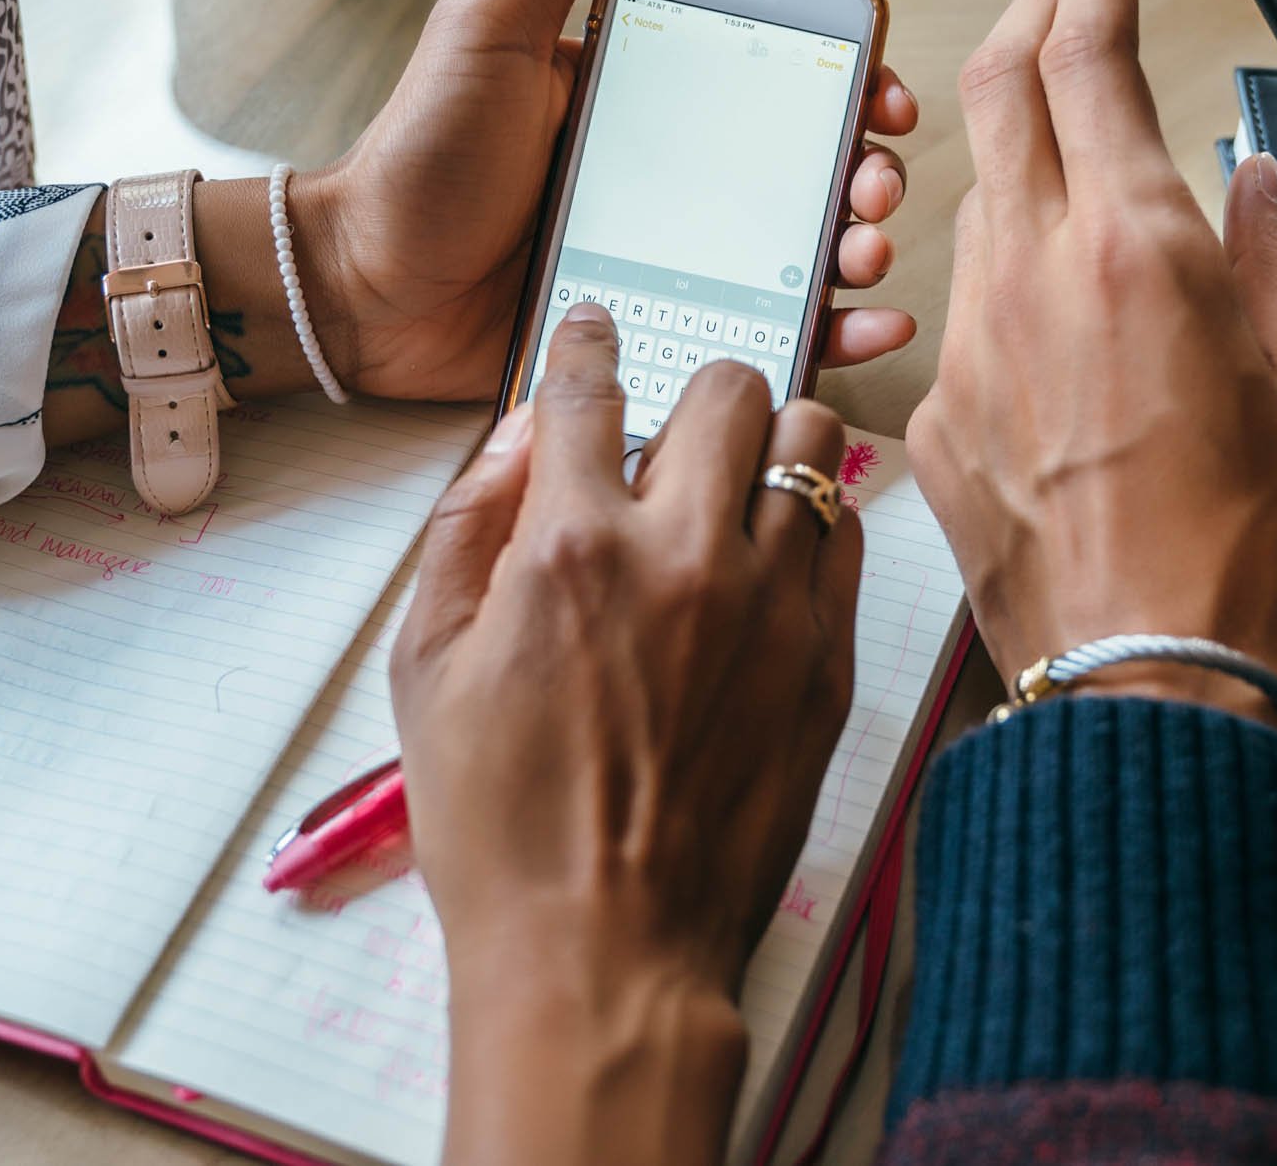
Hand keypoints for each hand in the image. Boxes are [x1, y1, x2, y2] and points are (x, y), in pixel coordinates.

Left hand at [293, 0, 921, 399]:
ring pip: (800, 257)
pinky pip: (758, 333)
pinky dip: (826, 336)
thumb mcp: (486, 35)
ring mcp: (672, 261)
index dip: (846, 89)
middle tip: (873, 187)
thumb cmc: (416, 158)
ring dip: (859, 251)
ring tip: (865, 253)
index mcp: (646, 106)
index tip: (883, 98)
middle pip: (807, 174)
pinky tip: (866, 328)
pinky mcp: (661, 332)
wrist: (361, 289)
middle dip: (867, 176)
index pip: (774, 87)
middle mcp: (673, 183)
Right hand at [390, 306, 860, 1165]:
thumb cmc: (500, 825)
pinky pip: (850, 535)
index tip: (593, 327)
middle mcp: (681, 556)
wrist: (605, 949)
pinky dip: (818, 521)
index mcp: (568, 548)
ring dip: (772, 446)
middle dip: (699, 391)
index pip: (585, 389)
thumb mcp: (425, 671)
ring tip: (739, 489)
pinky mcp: (830, 661)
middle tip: (678, 434)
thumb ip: (466, 532)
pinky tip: (777, 556)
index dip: (585, 342)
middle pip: (730, 388)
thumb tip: (515, 438)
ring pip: (815, 443)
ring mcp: (770, 606)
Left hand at [909, 0, 1276, 717]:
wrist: (1147, 686)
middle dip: (1027, 20)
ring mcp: (967, 349)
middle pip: (994, 95)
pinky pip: (965, 310)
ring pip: (976, 201)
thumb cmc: (1247, 558)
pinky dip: (1007, 276)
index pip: (1085, 60)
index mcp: (1138, 252)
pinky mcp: (936, 419)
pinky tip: (1059, 314)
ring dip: (1018, 153)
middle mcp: (1029, 280)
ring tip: (1074, 158)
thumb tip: (1253, 196)